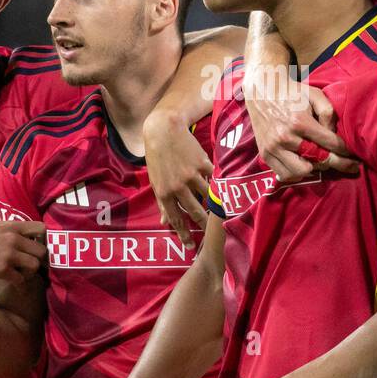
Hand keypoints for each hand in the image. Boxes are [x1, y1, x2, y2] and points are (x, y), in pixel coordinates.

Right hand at [0, 220, 45, 284]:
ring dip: (30, 272)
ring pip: (34, 266)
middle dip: (38, 259)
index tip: (38, 247)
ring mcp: (9, 255)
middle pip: (42, 251)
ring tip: (22, 273)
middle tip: (30, 264)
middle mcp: (14, 239)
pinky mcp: (2, 270)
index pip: (42, 229)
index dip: (44, 239)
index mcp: (14, 226)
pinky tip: (17, 285)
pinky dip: (20, 284)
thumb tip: (29, 238)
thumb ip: (13, 231)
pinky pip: (20, 280)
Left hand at [144, 110, 210, 248]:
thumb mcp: (155, 181)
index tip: (191, 246)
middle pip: (195, 212)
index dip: (184, 234)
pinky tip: (219, 187)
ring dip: (214, 205)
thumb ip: (163, 203)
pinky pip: (212, 180)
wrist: (164, 130)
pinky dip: (215, 184)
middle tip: (210, 234)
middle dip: (203, 225)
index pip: (176, 219)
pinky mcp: (203, 165)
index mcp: (164, 193)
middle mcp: (178, 186)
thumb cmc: (158, 158)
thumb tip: (165, 223)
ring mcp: (191, 176)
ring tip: (220, 212)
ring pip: (208, 198)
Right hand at [243, 70, 358, 181]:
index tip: (353, 156)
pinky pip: (285, 174)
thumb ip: (328, 112)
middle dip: (338, 163)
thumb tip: (332, 135)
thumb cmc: (292, 93)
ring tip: (322, 161)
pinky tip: (305, 164)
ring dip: (315, 168)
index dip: (345, 152)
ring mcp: (274, 148)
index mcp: (300, 121)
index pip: (330, 143)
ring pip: (302, 171)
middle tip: (350, 165)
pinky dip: (297, 173)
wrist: (262, 91)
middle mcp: (286, 137)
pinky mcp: (265, 154)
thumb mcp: (314, 94)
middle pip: (319, 160)